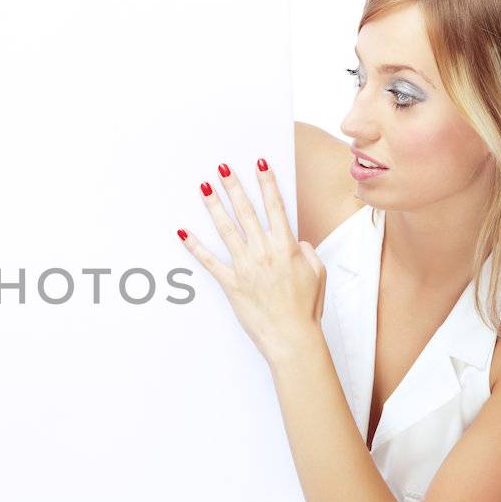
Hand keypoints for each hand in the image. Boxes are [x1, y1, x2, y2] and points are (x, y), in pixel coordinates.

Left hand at [177, 159, 326, 363]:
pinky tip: (182, 232)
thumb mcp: (317, 273)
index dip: (267, 182)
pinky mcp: (231, 284)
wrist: (292, 338)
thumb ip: (307, 251)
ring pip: (226, 229)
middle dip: (234, 187)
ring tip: (204, 188)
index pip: (275, 206)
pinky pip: (209, 262)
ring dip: (214, 206)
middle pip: (246, 212)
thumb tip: (297, 241)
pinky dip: (194, 247)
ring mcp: (245, 267)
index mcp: (287, 247)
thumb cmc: (307, 308)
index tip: (259, 163)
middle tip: (223, 168)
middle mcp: (264, 252)